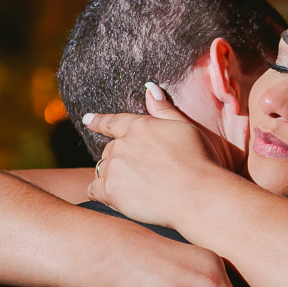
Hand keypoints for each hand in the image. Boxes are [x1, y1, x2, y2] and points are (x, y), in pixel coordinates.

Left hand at [83, 84, 228, 227]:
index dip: (99, 121)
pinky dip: (103, 193)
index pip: (113, 122)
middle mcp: (123, 144)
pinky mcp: (110, 190)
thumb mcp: (186, 128)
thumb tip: (150, 88)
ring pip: (102, 170)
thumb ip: (164, 110)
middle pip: (110, 150)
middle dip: (120, 159)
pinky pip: (94, 190)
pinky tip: (118, 198)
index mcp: (140, 126)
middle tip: (141, 172)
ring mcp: (114, 167)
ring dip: (114, 176)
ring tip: (137, 187)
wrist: (199, 195)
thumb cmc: (199, 162)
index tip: (88, 120)